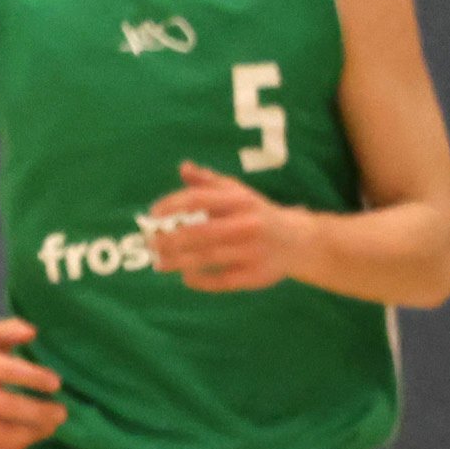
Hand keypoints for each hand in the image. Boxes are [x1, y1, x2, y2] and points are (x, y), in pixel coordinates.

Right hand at [0, 315, 68, 448]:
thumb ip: (11, 330)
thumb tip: (32, 333)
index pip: (8, 372)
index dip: (34, 378)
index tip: (57, 383)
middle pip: (6, 406)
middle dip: (38, 412)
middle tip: (62, 412)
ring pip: (1, 433)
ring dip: (32, 433)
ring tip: (51, 427)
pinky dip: (18, 445)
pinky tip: (32, 435)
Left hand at [146, 163, 308, 293]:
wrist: (299, 241)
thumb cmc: (257, 214)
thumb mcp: (238, 193)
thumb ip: (209, 182)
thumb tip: (184, 167)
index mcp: (240, 201)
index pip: (199, 199)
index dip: (171, 205)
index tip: (152, 214)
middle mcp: (247, 224)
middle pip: (201, 232)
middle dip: (170, 239)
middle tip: (149, 243)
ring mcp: (252, 251)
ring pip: (209, 257)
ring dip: (179, 261)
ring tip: (159, 263)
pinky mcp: (256, 274)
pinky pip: (222, 281)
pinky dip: (201, 281)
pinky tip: (186, 278)